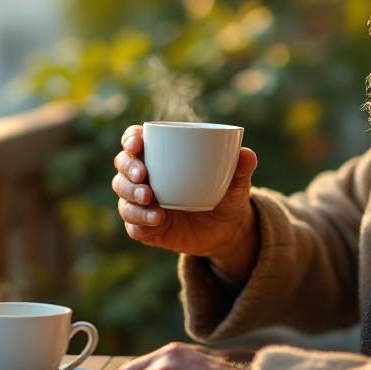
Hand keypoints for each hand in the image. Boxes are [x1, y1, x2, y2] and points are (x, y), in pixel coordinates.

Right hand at [112, 125, 259, 282]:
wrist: (226, 230)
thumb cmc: (226, 195)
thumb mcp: (236, 183)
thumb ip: (241, 168)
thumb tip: (247, 155)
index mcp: (161, 155)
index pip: (135, 140)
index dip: (130, 139)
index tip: (137, 144)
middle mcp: (146, 176)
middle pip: (122, 165)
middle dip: (128, 168)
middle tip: (143, 176)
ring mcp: (142, 202)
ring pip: (122, 194)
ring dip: (131, 195)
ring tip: (151, 198)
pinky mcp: (145, 227)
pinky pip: (132, 223)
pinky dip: (140, 221)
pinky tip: (157, 219)